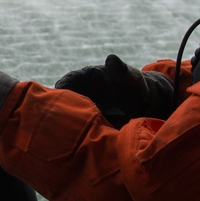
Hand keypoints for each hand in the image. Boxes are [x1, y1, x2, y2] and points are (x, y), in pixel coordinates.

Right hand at [54, 54, 172, 126]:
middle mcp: (79, 93)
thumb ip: (121, 70)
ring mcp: (81, 109)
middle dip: (58, 106)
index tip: (59, 90)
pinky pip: (75, 129)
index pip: (70, 79)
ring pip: (65, 115)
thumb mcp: (131, 77)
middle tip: (57, 114)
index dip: (63, 85)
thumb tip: (111, 58)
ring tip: (63, 130)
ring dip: (63, 122)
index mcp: (87, 77)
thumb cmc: (135, 86)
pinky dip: (72, 135)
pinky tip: (73, 142)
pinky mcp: (85, 124)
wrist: (142, 106)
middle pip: (62, 99)